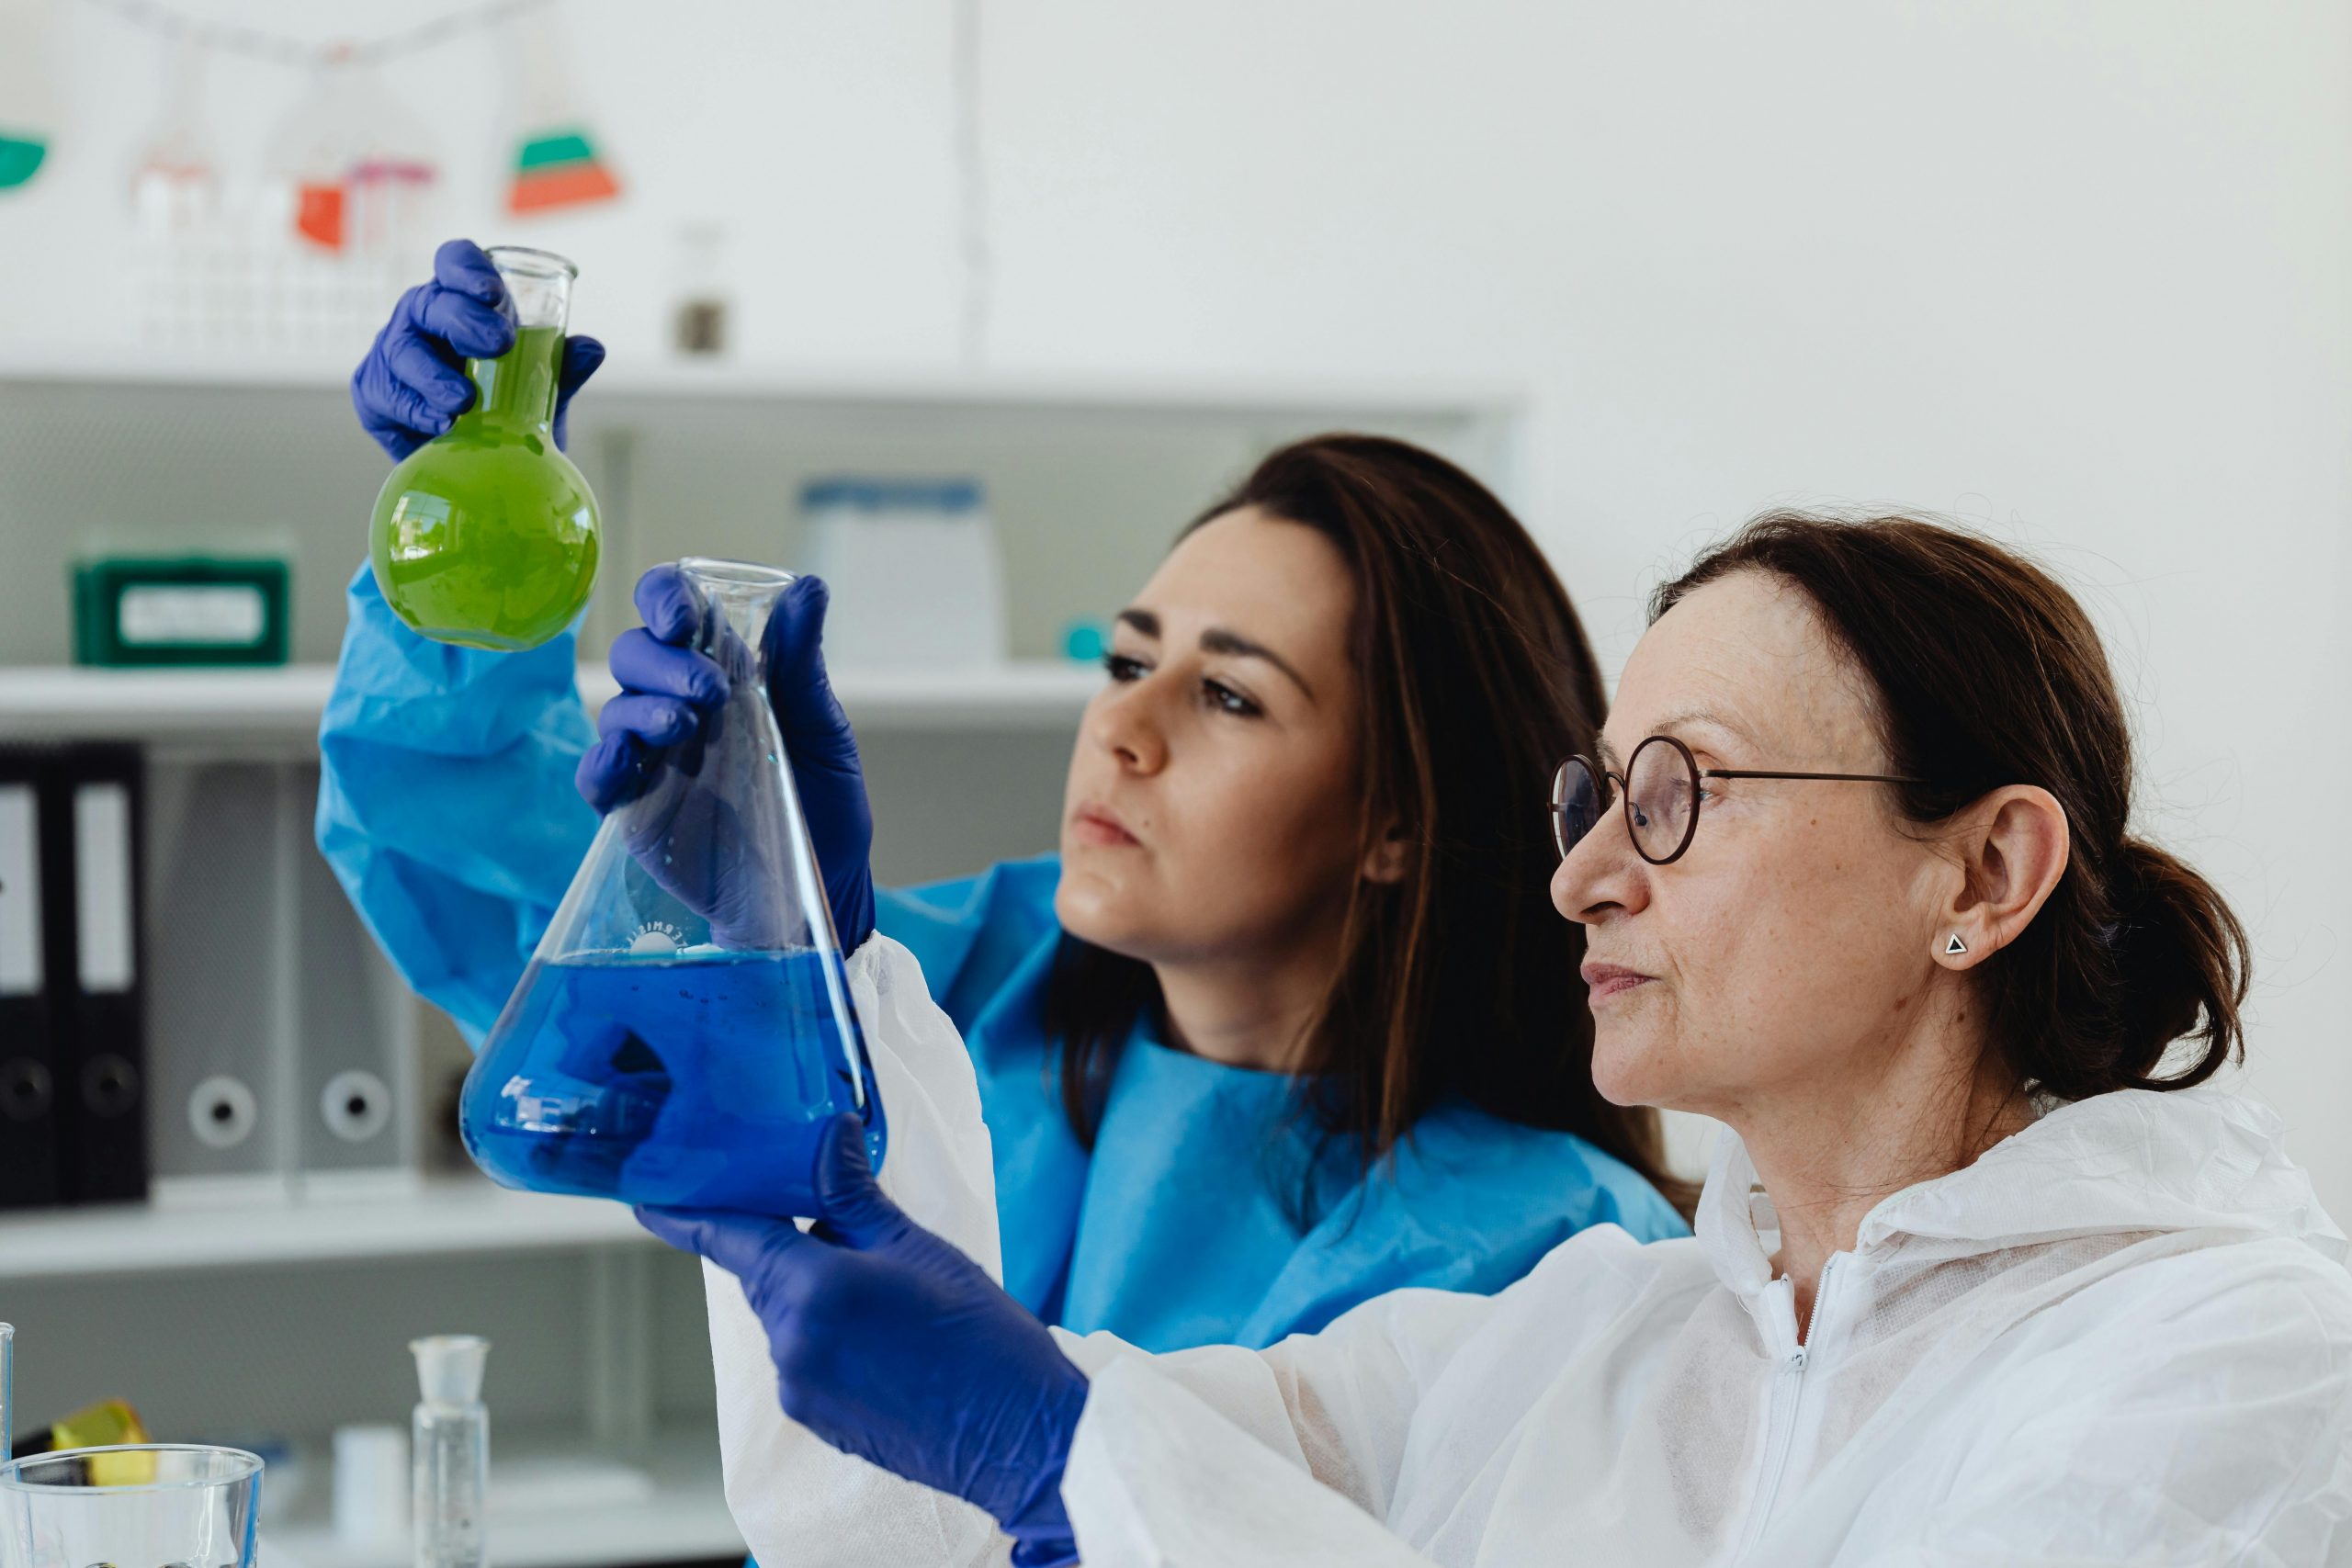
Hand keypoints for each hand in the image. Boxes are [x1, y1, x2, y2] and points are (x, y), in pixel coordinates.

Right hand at [351, 238, 605, 460]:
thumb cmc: (508, 412)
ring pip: (403, 351)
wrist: (479, 467)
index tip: (494, 292)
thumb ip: (562, 370)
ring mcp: (395, 352)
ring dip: (434, 376)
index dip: (468, 268)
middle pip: (431, 304)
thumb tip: (592, 348)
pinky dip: (413, 410)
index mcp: (462, 301)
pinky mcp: (375, 391)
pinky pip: (386, 395)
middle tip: (500, 345)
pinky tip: (439, 424)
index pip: (455, 262)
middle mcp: (423, 318)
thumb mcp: (543, 393)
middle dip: (465, 321)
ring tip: (464, 402)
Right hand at [575, 566, 877, 950]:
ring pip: (614, 709)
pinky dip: (600, 763)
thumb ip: (802, 663)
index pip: (673, 611)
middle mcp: (678, 706)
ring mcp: (653, 758)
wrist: (821, 887)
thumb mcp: (823, 730)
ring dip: (642, 707)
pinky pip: (595, 777)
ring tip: (687, 726)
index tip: (683, 615)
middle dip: (662, 661)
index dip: (665, 597)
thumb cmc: (824, 803)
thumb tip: (807, 587)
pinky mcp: (636, 808)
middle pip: (635, 654)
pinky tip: (626, 762)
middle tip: (710, 690)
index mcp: (723, 672)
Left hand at [639, 1116, 1086, 1567]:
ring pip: (785, 1314)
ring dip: (816, 1288)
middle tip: (842, 1222)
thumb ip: (854, 1194)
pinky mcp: (818, 1420)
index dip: (684, 1213)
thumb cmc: (981, 1337)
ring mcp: (800, 1389)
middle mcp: (789, 1344)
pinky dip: (828, 1331)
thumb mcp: (918, 1247)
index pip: (729, 1237)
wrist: (1021, 1437)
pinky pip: (804, 1355)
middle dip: (790, 1242)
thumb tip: (827, 1135)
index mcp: (810, 1290)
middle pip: (762, 1273)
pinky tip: (888, 1332)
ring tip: (892, 1288)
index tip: (646, 1197)